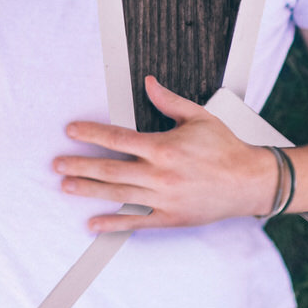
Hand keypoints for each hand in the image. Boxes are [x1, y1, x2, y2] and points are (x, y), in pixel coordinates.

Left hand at [55, 76, 279, 233]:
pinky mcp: (170, 217)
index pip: (118, 138)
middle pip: (110, 169)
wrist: (251, 182)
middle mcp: (160, 174)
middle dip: (80, 164)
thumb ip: (169, 101)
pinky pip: (136, 222)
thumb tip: (148, 83)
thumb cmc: (226, 148)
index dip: (91, 133)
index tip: (71, 130)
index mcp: (164, 147)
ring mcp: (163, 199)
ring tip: (66, 186)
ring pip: (117, 195)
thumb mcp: (199, 116)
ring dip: (89, 190)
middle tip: (57, 163)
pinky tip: (92, 223)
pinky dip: (112, 223)